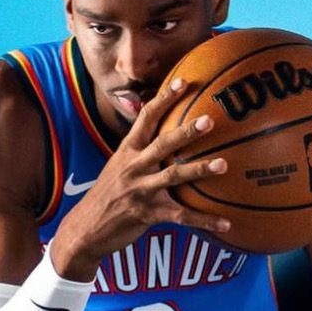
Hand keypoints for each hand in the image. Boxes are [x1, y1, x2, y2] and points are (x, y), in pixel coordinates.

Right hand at [52, 78, 229, 279]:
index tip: (183, 82)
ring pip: (173, 176)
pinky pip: (181, 217)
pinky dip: (205, 220)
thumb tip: (162, 131)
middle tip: (209, 120)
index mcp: (127, 151)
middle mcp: (133, 167)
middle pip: (162, 144)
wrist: (85, 229)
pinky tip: (227, 224)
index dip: (164, 99)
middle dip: (186, 131)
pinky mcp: (147, 214)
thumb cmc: (107, 195)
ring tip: (224, 164)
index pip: (146, 118)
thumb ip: (139, 150)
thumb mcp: (117, 166)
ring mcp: (140, 191)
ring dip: (199, 169)